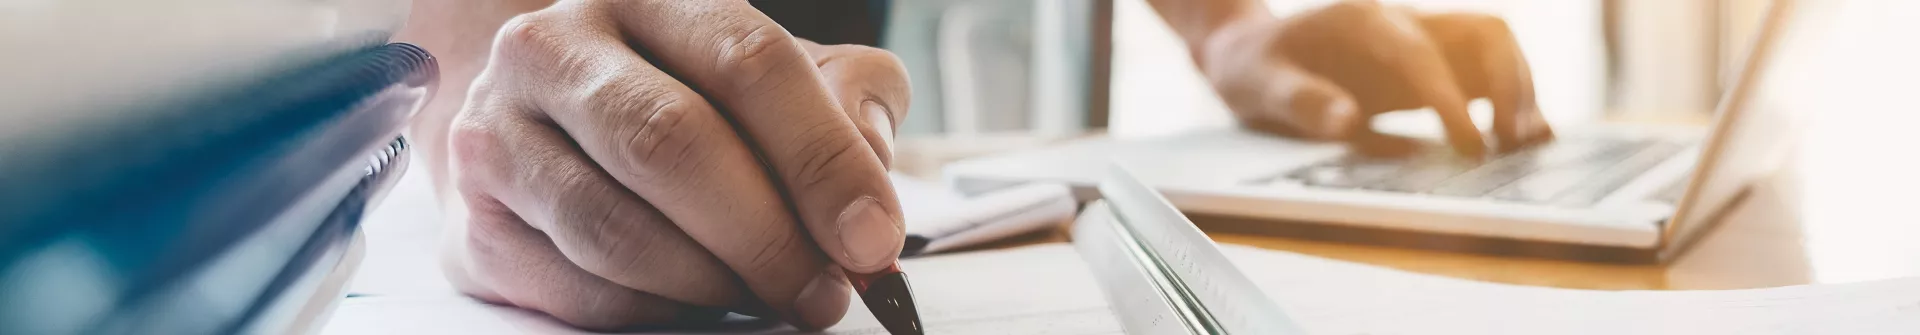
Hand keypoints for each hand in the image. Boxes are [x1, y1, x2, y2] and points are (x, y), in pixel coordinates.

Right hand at [434, 0, 909, 329]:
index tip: (872, 238)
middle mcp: (556, 48)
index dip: (821, 157)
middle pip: (672, 143)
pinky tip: (698, 304)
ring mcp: (499, 134)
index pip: (747, 60)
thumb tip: (869, 178)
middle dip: (768, 234)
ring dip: (713, 283)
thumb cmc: (683, 99)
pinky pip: (576, 289)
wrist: (544, 129)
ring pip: (616, 229)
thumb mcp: (778, 77)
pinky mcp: (475, 226)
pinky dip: (656, 313)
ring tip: (769, 297)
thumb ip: (847, 101)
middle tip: (824, 289)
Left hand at [1193, 0, 1552, 155]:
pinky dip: (1509, 102)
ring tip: (1524, 146)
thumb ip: (1300, 101)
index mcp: (1362, 20)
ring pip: (1496, 49)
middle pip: (1484, 33)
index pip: (1420, 52)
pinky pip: (1485, 74)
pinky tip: (1521, 140)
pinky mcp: (1429, 66)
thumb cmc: (1254, 68)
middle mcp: (1403, 21)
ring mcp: (1422, 41)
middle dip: (1509, 84)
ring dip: (1520, 92)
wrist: (1251, 53)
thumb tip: (1347, 121)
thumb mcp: (1259, 85)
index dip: (1449, 97)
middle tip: (1510, 144)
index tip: (1469, 145)